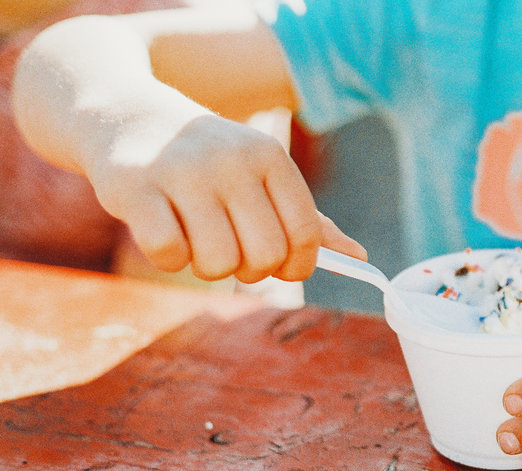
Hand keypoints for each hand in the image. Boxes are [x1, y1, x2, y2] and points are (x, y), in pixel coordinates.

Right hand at [87, 109, 365, 282]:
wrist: (124, 112)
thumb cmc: (208, 160)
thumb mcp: (261, 176)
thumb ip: (308, 220)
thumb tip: (361, 258)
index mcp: (270, 157)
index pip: (305, 235)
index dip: (297, 266)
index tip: (279, 266)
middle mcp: (231, 160)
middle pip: (264, 256)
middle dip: (250, 270)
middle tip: (231, 250)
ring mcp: (182, 171)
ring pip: (217, 262)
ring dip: (207, 267)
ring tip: (196, 239)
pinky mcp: (134, 187)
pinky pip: (168, 254)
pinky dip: (168, 258)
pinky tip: (163, 231)